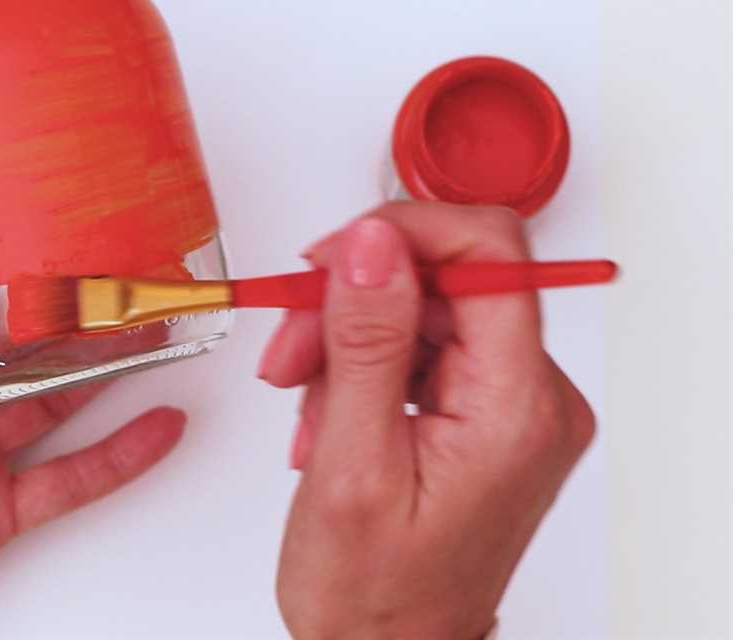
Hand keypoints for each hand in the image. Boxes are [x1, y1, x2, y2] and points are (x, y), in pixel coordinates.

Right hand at [259, 202, 594, 638]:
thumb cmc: (374, 595)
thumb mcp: (352, 463)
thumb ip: (366, 343)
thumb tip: (372, 244)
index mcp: (517, 408)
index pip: (489, 252)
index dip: (404, 233)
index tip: (335, 257)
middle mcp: (534, 400)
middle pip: (447, 278)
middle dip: (354, 299)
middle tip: (293, 346)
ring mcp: (513, 407)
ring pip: (426, 309)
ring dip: (348, 338)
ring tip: (305, 398)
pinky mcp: (487, 414)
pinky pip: (425, 347)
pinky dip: (364, 366)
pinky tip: (332, 412)